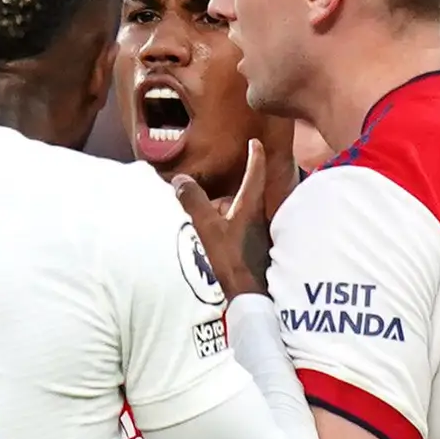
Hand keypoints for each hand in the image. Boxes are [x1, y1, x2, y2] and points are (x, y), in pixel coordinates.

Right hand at [174, 136, 282, 299]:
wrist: (251, 296)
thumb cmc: (232, 260)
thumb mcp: (207, 228)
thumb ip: (193, 202)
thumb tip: (180, 180)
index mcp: (250, 207)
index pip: (255, 173)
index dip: (254, 156)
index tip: (254, 142)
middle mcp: (259, 217)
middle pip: (243, 197)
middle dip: (228, 196)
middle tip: (210, 202)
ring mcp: (259, 235)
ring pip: (241, 216)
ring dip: (226, 217)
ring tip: (208, 228)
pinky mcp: (256, 251)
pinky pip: (241, 233)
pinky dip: (230, 232)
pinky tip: (218, 246)